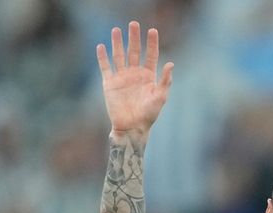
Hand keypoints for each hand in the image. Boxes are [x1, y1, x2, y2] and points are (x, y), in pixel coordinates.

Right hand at [96, 21, 173, 138]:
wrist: (132, 127)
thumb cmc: (149, 115)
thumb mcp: (160, 97)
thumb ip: (165, 81)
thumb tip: (171, 64)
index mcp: (148, 76)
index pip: (151, 55)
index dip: (152, 43)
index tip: (152, 30)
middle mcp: (135, 74)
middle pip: (134, 51)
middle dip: (134, 38)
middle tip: (133, 23)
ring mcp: (122, 78)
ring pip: (119, 56)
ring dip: (117, 43)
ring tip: (116, 29)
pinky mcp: (109, 84)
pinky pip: (105, 67)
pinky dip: (102, 57)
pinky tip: (101, 46)